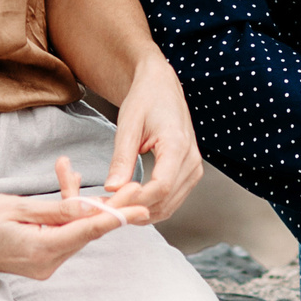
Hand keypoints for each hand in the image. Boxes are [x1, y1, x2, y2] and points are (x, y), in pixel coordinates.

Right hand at [0, 158, 147, 279]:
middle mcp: (45, 264)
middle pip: (85, 231)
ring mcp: (41, 264)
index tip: (142, 209)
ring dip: (75, 201)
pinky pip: (60, 232)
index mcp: (40, 252)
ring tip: (68, 169)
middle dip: (106, 206)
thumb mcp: (16, 207)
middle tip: (133, 186)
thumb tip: (89, 209)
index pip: (87, 232)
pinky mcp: (37, 258)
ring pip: (72, 228)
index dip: (117, 218)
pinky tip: (63, 182)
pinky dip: (62, 211)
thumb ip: (55, 210)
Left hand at [99, 55, 204, 222]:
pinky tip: (130, 201)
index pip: (161, 186)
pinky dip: (151, 207)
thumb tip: (112, 189)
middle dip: (135, 209)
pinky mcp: (190, 173)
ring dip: (142, 212)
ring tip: (115, 205)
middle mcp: (192, 160)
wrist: (162, 87)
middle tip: (106, 207)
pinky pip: (172, 201)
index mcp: (177, 144)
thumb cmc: (145, 100)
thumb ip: (122, 158)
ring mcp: (194, 169)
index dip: (136, 200)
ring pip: (169, 207)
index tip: (112, 202)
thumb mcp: (128, 125)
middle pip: (166, 201)